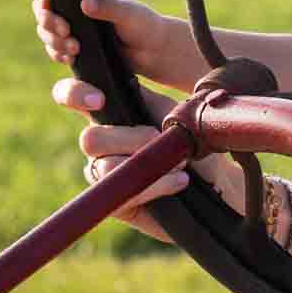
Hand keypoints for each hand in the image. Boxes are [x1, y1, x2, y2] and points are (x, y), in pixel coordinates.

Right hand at [32, 0, 193, 88]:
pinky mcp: (75, 45)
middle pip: (43, 8)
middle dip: (48, 21)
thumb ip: (109, 7)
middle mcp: (76, 6)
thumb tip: (85, 3)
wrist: (154, 52)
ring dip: (53, 40)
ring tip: (75, 49)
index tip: (47, 5)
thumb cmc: (146, 25)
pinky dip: (58, 53)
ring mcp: (74, 26)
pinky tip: (70, 58)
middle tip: (66, 31)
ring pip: (46, 31)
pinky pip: (55, 49)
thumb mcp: (130, 13)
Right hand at [57, 76, 239, 242]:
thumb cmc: (193, 142)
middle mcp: (102, 143)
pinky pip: (122, 193)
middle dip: (129, 138)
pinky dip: (155, 185)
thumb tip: (125, 88)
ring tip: (180, 164)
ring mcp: (105, 174)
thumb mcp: (173, 113)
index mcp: (111, 113)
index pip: (72, 96)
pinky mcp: (117, 204)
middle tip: (160, 139)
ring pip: (104, 167)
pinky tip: (180, 181)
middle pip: (89, 138)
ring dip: (145, 163)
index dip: (74, 94)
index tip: (99, 100)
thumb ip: (145, 100)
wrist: (219, 181)